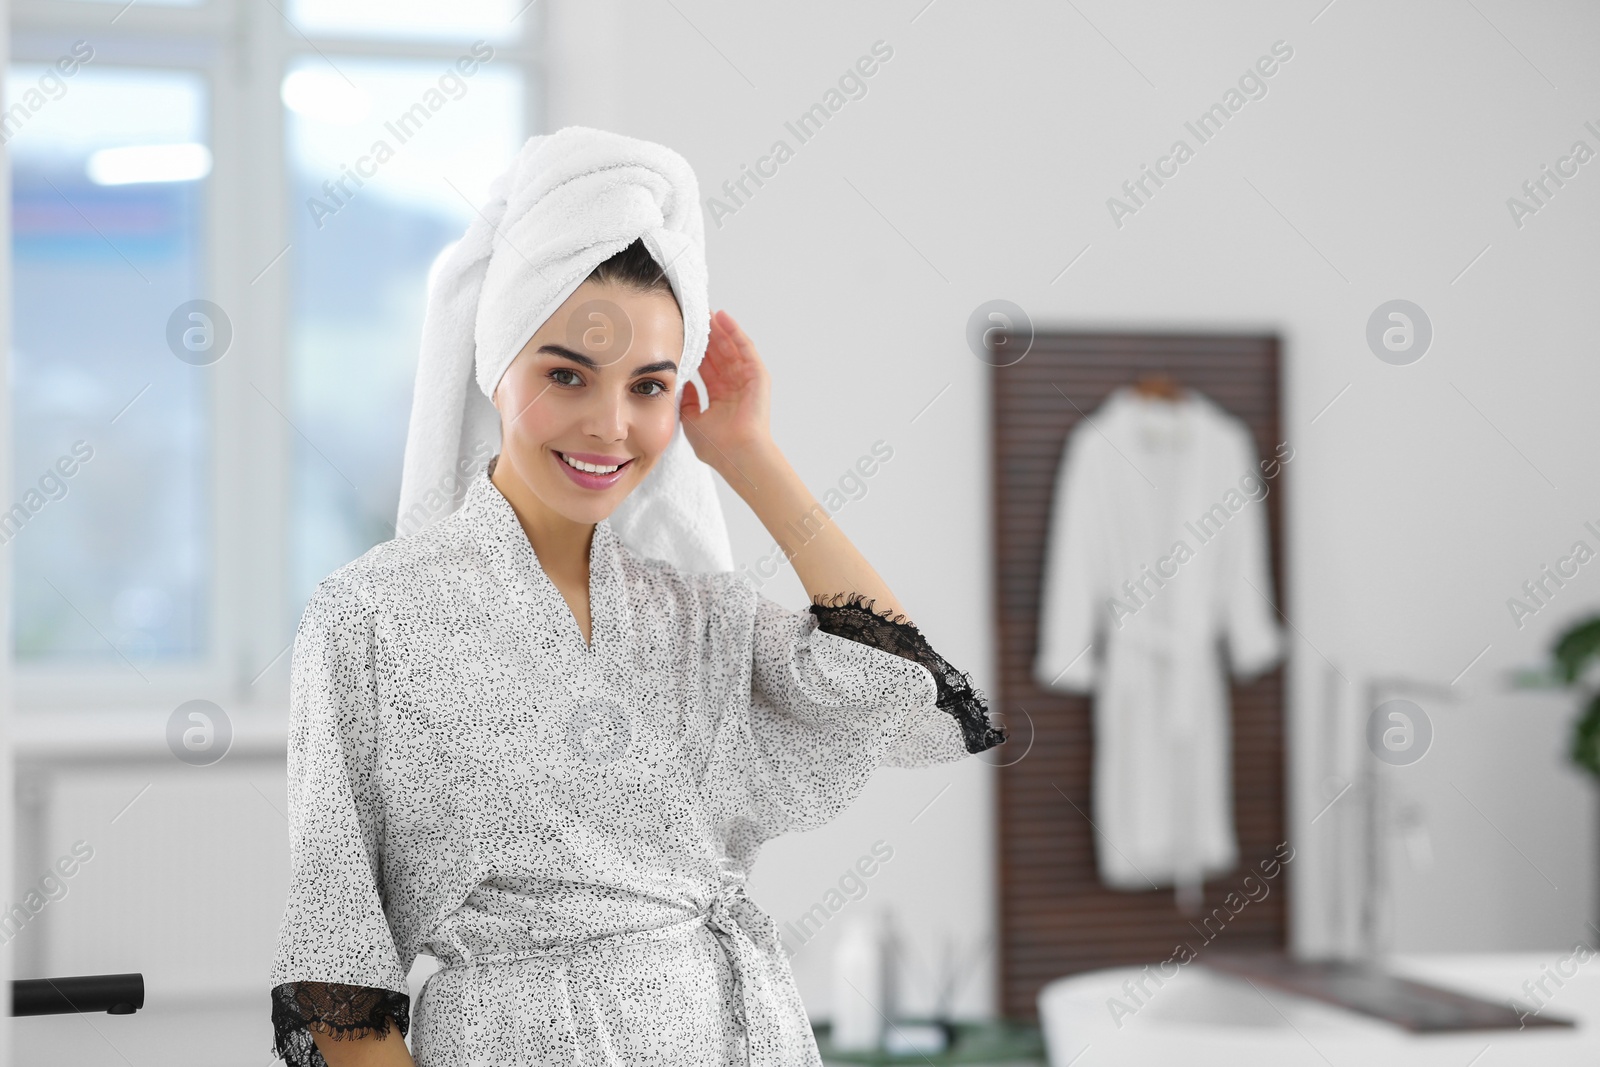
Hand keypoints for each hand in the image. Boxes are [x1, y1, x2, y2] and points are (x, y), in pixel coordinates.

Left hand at [680, 310, 774, 479]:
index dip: (695, 350)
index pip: (706, 367)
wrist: (738, 454)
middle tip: (692, 315)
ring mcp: (747, 380)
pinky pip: (745, 348)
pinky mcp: (758, 376)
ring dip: (719, 329)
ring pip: (731, 347)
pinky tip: (723, 317)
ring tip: (705, 310)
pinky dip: (735, 332)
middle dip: (706, 334)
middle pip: (718, 353)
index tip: (682, 335)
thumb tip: (682, 384)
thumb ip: (686, 402)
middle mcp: (734, 387)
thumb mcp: (692, 421)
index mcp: (720, 398)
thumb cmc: (717, 446)